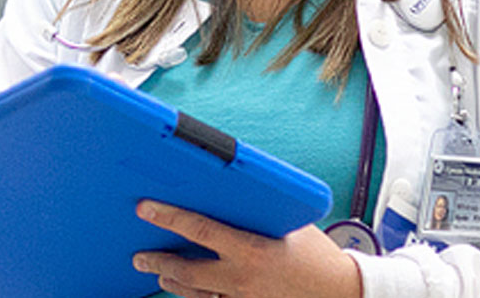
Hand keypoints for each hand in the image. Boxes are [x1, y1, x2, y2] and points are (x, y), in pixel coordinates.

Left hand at [130, 200, 362, 297]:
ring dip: (173, 283)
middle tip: (139, 256)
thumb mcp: (289, 225)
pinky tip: (189, 292)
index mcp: (252, 249)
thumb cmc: (316, 255)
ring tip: (159, 272)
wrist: (340, 292)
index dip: (169, 218)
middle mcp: (242, 278)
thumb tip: (232, 192)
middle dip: (158, 262)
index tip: (146, 209)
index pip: (200, 230)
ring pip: (195, 295)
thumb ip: (258, 214)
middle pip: (186, 272)